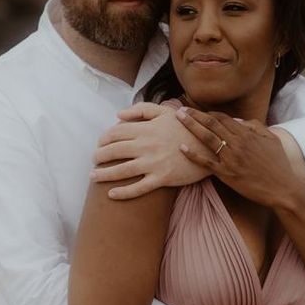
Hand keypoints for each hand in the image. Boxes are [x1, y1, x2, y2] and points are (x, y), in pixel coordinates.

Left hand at [91, 103, 208, 199]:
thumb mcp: (165, 112)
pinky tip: (111, 194)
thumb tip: (118, 115)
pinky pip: (138, 188)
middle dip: (99, 156)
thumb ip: (141, 110)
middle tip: (94, 161)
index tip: (99, 145)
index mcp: (146, 129)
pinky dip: (123, 193)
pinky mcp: (162, 178)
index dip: (103, 139)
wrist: (210, 146)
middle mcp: (146, 145)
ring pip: (122, 170)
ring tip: (94, 177)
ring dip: (104, 174)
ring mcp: (153, 163)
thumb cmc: (186, 127)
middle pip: (114, 151)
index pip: (115, 133)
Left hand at [175, 107, 304, 208]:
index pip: (223, 118)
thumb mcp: (272, 139)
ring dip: (191, 126)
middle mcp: (237, 143)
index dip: (209, 113)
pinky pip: (206, 163)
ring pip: (206, 138)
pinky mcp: (226, 174)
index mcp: (247, 134)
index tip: (198, 111)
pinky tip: (182, 148)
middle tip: (181, 110)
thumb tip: (238, 120)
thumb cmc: (278, 164)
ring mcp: (230, 159)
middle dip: (194, 115)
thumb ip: (256, 126)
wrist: (283, 188)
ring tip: (179, 119)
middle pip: (211, 124)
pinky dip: (193, 155)